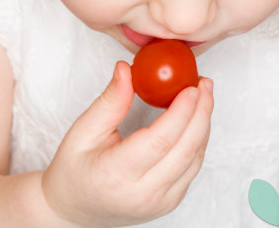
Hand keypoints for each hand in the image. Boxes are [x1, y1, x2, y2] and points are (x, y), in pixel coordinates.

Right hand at [41, 61, 213, 227]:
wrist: (74, 208)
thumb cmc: (74, 170)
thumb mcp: (83, 131)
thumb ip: (110, 101)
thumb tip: (126, 69)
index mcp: (115, 175)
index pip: (160, 140)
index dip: (181, 111)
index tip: (191, 86)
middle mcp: (142, 194)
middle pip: (186, 149)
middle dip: (201, 112)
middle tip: (204, 84)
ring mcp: (159, 202)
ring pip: (194, 159)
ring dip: (203, 124)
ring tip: (203, 97)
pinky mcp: (169, 203)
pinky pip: (192, 168)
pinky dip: (198, 141)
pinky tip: (195, 120)